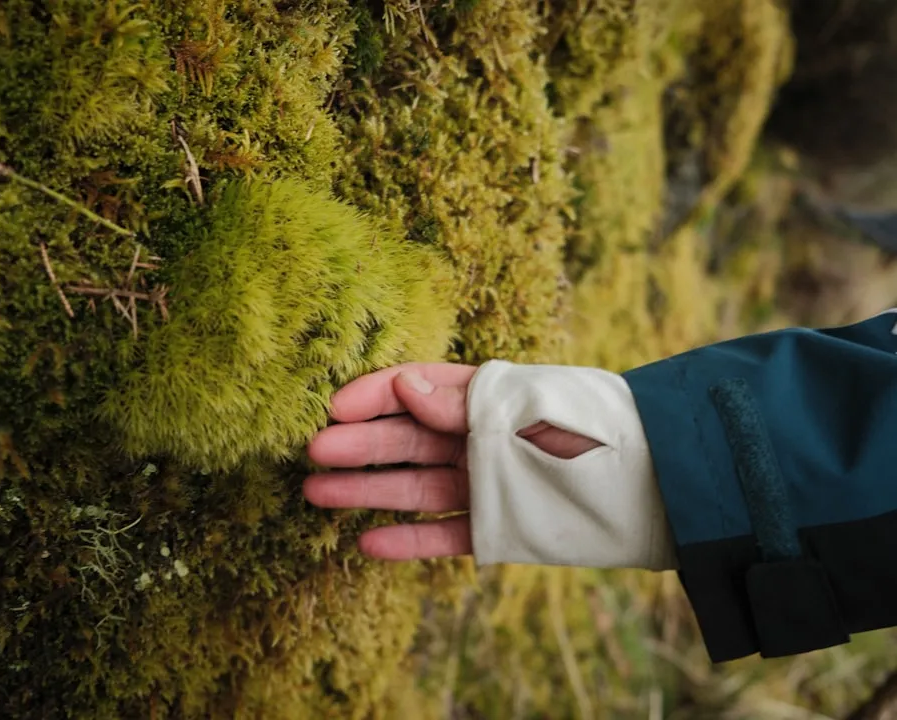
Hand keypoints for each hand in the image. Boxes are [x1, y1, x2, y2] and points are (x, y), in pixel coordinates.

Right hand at [303, 363, 602, 560]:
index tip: (336, 407)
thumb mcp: (525, 409)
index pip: (417, 388)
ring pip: (414, 486)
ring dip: (366, 490)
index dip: (374, 395)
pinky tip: (367, 542)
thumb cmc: (592, 429)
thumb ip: (466, 404)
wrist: (657, 484)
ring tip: (317, 494)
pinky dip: (407, 539)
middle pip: (406, 439)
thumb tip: (403, 384)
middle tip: (313, 453)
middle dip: (359, 444)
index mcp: (485, 396)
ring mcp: (484, 482)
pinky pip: (444, 532)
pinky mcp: (496, 525)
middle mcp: (476, 437)